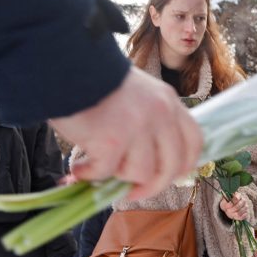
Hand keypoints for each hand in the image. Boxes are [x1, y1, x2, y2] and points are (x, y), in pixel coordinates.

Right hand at [51, 67, 203, 200]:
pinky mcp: (112, 139)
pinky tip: (80, 166)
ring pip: (142, 173)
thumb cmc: (93, 84)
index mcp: (169, 102)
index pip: (194, 142)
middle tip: (132, 192)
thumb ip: (150, 124)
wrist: (62, 64)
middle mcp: (160, 114)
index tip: (170, 176)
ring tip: (97, 162)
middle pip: (172, 166)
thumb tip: (152, 169)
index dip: (183, 165)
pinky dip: (90, 174)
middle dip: (152, 186)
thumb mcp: (137, 96)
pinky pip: (107, 172)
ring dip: (117, 175)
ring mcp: (139, 127)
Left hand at [220, 191, 249, 220]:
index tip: (226, 206)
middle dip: (231, 210)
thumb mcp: (224, 201)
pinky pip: (243, 216)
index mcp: (238, 195)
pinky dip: (237, 217)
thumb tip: (227, 204)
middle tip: (227, 211)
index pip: (236, 198)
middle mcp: (243, 200)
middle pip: (238, 206)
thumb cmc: (227, 203)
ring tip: (230, 213)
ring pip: (240, 212)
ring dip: (233, 214)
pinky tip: (234, 216)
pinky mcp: (246, 212)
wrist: (230, 207)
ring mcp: (246, 206)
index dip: (231, 203)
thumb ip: (225, 201)